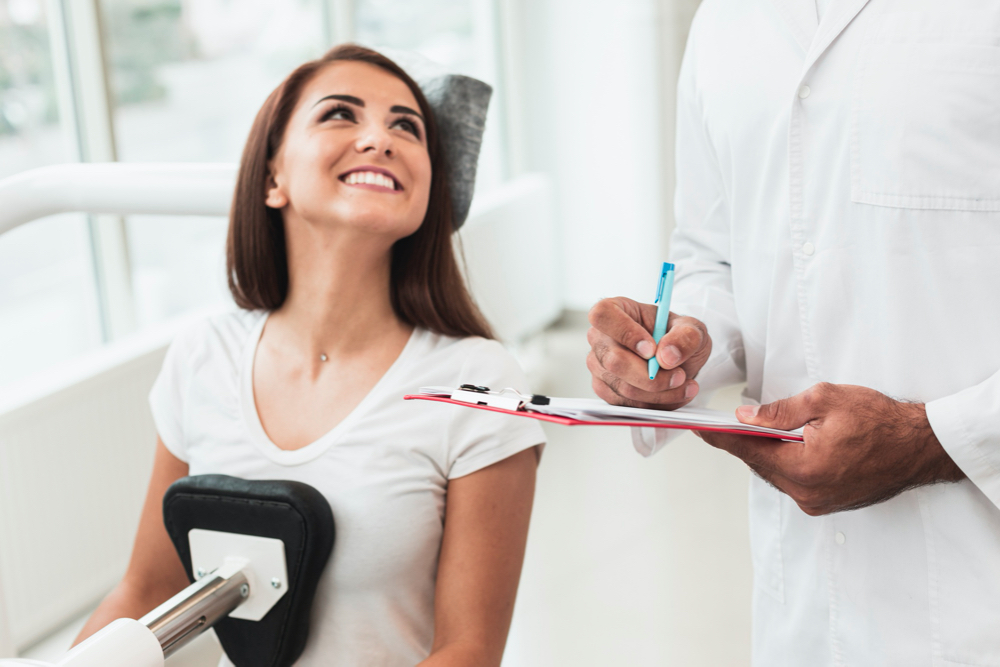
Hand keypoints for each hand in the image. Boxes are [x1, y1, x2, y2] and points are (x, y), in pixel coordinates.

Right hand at [587, 296, 711, 409]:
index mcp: (615, 309)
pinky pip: (626, 403)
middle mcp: (600, 337)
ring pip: (623, 387)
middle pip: (613, 360)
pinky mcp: (605, 389)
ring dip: (659, 392)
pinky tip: (673, 394)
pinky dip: (654, 403)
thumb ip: (685, 337)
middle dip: (651, 376)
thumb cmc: (676, 336)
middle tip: (679, 376)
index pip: (603, 315)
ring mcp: (599, 365)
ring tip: (684, 385)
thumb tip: (667, 356)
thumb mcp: (692, 329)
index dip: (626, 333)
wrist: (676, 359)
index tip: (652, 349)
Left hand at [699, 383, 965, 514]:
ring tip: (748, 430)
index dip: (720, 437)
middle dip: (742, 443)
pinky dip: (783, 463)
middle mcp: (807, 493)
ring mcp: (818, 502)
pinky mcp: (827, 502)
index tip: (696, 428)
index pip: (748, 451)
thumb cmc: (880, 420)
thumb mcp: (825, 400)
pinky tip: (780, 445)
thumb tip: (745, 417)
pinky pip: (793, 481)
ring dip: (764, 453)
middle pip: (759, 465)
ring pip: (775, 474)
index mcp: (803, 468)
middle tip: (718, 423)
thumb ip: (779, 411)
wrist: (921, 447)